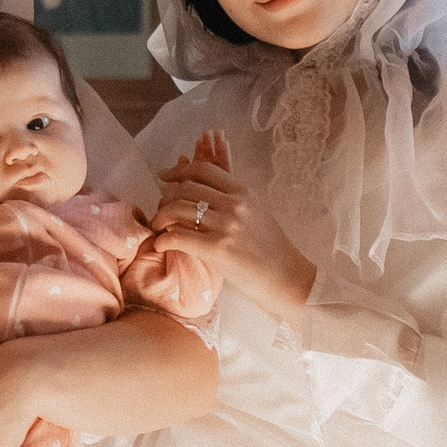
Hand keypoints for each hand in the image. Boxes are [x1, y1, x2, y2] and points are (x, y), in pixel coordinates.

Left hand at [151, 130, 314, 320]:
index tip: (164, 176)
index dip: (178, 170)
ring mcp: (227, 225)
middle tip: (161, 210)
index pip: (203, 169)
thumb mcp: (255, 211)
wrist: (287, 277)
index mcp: (244, 191)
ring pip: (177, 209)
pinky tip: (162, 244)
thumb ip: (231, 197)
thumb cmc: (269, 248)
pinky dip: (163, 239)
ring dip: (160, 218)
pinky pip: (177, 236)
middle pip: (185, 187)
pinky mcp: (218, 249)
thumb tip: (200, 185)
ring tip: (159, 228)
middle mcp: (236, 204)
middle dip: (165, 197)